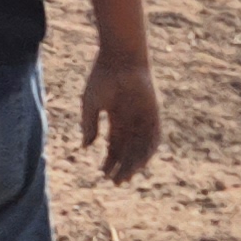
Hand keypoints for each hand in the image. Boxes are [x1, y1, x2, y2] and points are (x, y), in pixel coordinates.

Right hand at [81, 52, 160, 182]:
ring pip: (141, 148)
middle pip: (128, 150)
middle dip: (122, 167)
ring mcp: (143, 118)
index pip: (114, 145)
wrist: (120, 58)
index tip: (103, 174)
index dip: (109, 160)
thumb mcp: (91, 103)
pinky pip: (154, 138)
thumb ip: (89, 124)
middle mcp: (131, 121)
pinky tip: (140, 163)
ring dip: (134, 163)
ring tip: (126, 176)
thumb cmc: (102, 77)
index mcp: (116, 117)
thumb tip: (86, 147)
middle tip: (116, 182)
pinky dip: (148, 152)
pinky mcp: (154, 115)